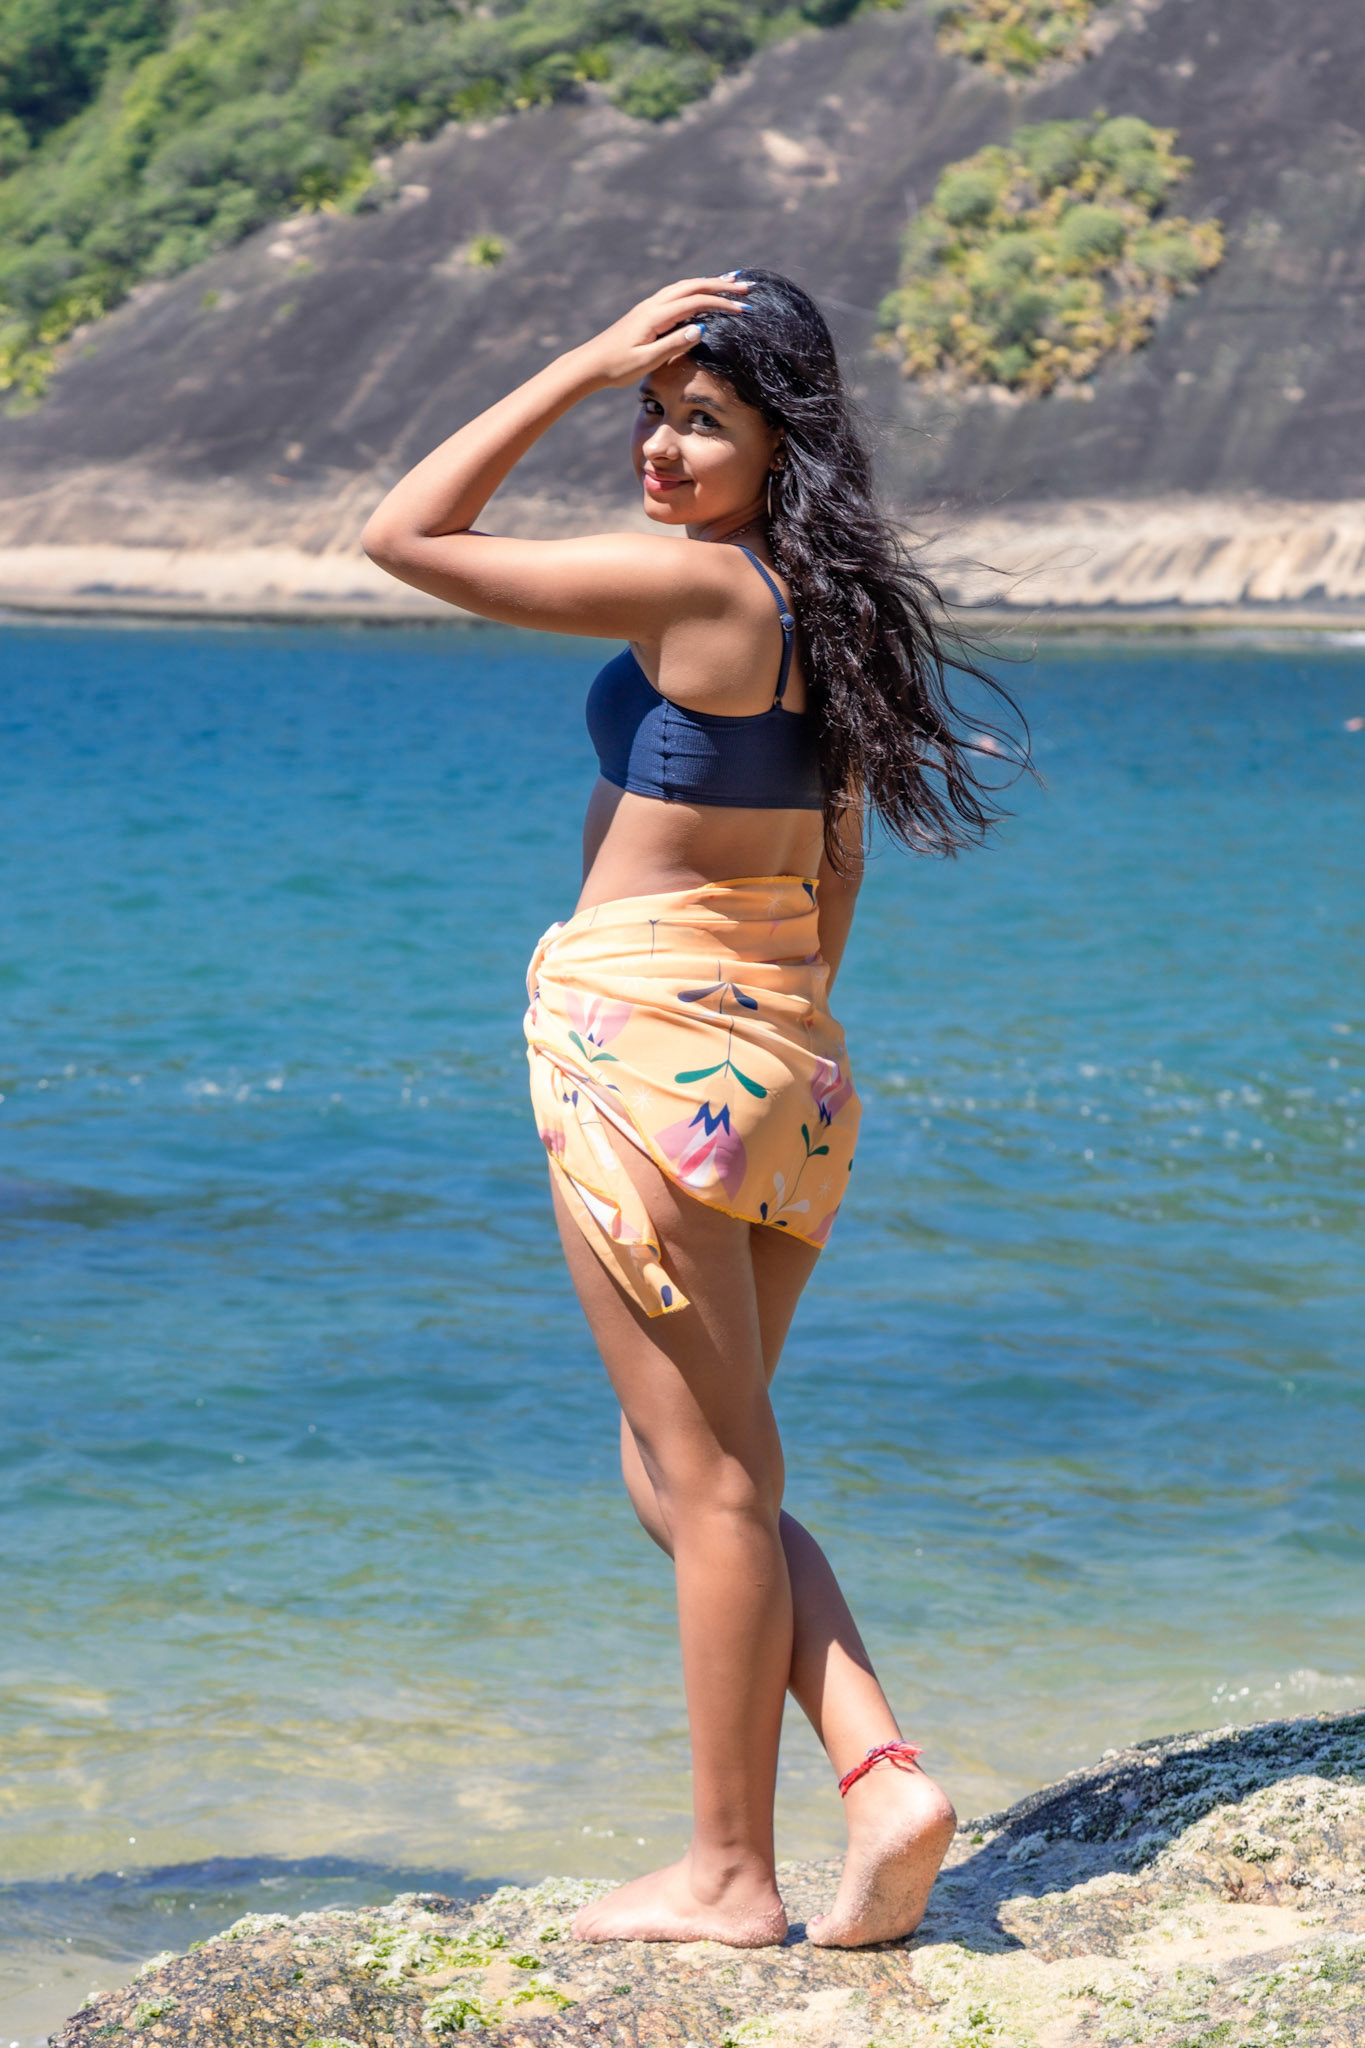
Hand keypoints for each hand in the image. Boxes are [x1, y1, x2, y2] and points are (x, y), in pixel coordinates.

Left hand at [574, 275, 749, 387]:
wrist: (590, 364)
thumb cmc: (617, 367)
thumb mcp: (647, 361)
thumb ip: (674, 344)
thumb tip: (701, 328)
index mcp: (655, 316)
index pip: (696, 303)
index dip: (722, 303)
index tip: (744, 309)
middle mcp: (653, 305)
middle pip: (693, 286)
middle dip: (721, 285)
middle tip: (746, 287)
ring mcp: (649, 306)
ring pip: (684, 287)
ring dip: (709, 283)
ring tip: (731, 282)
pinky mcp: (646, 312)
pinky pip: (676, 293)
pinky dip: (694, 288)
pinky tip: (701, 290)